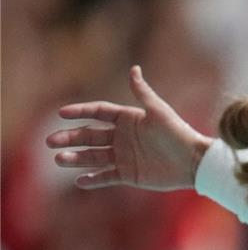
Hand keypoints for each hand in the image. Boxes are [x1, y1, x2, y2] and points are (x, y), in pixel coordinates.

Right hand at [47, 65, 212, 190]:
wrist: (194, 162)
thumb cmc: (178, 133)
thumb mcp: (159, 111)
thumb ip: (142, 92)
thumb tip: (134, 68)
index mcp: (128, 119)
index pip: (98, 113)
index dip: (80, 112)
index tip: (62, 113)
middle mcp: (122, 138)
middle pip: (89, 136)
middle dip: (70, 138)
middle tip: (51, 141)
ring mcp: (123, 157)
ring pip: (93, 157)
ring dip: (75, 158)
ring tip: (60, 159)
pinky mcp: (128, 175)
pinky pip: (106, 176)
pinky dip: (93, 179)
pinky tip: (79, 180)